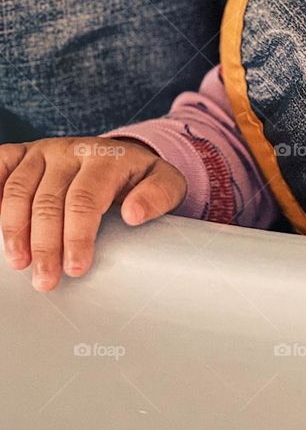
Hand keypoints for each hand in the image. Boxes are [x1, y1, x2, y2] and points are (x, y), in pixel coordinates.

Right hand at [0, 136, 186, 291]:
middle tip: (46, 280)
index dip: (77, 236)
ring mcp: (42, 151)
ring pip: (17, 189)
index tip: (75, 268)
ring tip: (19, 263)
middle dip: (45, 244)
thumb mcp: (166, 183)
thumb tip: (135, 215)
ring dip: (13, 229)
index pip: (85, 199)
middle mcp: (70, 150)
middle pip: (48, 200)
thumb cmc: (140, 178)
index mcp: (105, 157)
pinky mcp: (22, 153)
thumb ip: (159, 196)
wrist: (119, 155)